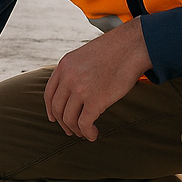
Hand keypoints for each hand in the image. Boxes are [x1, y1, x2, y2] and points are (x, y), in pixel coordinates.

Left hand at [44, 17, 151, 141]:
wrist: (132, 46)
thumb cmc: (115, 51)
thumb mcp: (85, 55)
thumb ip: (76, 71)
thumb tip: (75, 91)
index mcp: (64, 65)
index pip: (49, 93)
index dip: (50, 109)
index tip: (54, 118)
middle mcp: (68, 78)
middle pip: (58, 108)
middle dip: (63, 123)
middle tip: (71, 131)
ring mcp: (80, 89)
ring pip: (69, 118)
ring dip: (76, 130)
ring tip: (84, 133)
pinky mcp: (95, 100)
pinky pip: (84, 124)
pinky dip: (88, 133)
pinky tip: (93, 135)